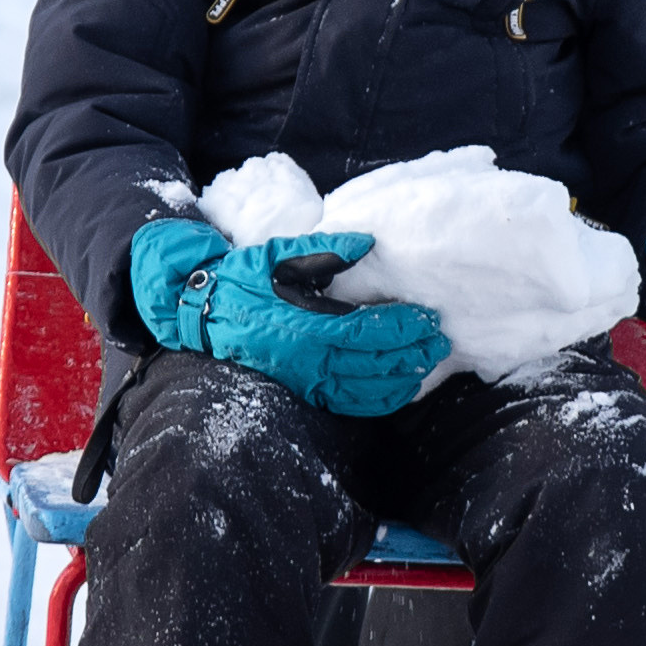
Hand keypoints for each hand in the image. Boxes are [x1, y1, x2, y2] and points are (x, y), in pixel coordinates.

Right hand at [129, 222, 449, 415]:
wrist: (204, 313)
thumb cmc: (243, 279)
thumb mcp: (280, 254)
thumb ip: (325, 250)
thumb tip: (367, 242)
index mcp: (306, 324)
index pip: (368, 331)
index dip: (402, 327)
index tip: (428, 318)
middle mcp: (310, 358)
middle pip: (375, 363)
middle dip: (413, 353)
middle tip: (440, 341)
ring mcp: (307, 379)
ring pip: (367, 389)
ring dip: (402, 379)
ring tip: (428, 364)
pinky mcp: (304, 390)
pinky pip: (349, 403)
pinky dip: (379, 400)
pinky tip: (400, 389)